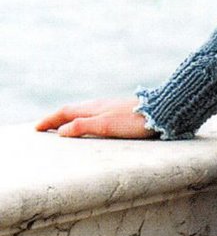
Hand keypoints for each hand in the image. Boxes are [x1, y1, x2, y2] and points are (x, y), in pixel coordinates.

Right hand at [34, 97, 158, 138]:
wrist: (162, 111)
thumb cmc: (134, 121)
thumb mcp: (106, 126)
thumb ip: (84, 126)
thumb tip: (60, 131)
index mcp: (93, 108)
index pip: (65, 112)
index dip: (50, 120)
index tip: (36, 128)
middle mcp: (99, 105)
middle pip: (72, 110)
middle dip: (56, 118)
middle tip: (43, 127)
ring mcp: (109, 107)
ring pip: (83, 111)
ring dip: (68, 118)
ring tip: (60, 127)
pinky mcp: (119, 112)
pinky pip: (93, 114)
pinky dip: (82, 119)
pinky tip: (88, 125)